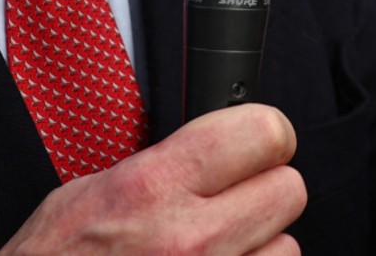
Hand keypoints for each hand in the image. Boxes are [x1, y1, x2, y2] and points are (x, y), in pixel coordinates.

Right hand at [0, 105, 304, 255]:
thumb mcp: (86, 194)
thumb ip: (159, 165)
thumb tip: (214, 145)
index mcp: (153, 189)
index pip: (264, 132)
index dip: (263, 137)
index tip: (255, 145)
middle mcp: (190, 240)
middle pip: (289, 191)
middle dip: (263, 193)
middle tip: (230, 202)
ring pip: (288, 249)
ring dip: (259, 249)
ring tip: (213, 253)